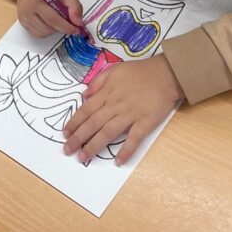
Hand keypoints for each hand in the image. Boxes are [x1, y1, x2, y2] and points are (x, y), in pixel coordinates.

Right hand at [13, 0, 84, 36]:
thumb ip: (73, 5)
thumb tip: (78, 22)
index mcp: (35, 0)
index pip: (53, 20)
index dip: (66, 27)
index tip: (77, 29)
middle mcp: (26, 11)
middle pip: (48, 29)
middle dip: (61, 28)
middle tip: (68, 21)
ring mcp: (22, 17)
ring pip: (43, 34)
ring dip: (53, 30)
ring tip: (57, 18)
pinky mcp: (22, 22)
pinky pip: (37, 33)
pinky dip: (46, 31)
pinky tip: (49, 21)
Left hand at [63, 55, 183, 164]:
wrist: (166, 73)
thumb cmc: (140, 72)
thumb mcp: (115, 70)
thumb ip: (98, 82)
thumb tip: (84, 95)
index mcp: (107, 93)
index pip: (86, 110)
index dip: (74, 122)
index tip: (65, 134)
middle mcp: (115, 105)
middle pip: (93, 123)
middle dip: (78, 138)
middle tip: (67, 150)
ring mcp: (130, 114)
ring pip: (108, 132)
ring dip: (94, 146)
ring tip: (83, 157)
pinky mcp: (146, 122)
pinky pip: (134, 138)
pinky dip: (126, 150)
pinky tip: (118, 162)